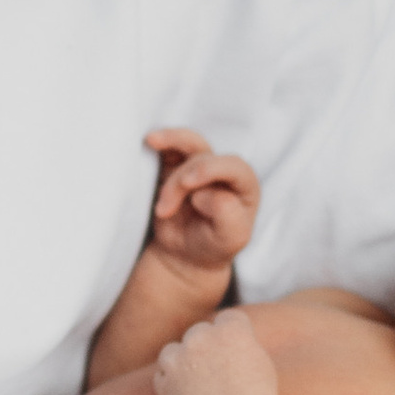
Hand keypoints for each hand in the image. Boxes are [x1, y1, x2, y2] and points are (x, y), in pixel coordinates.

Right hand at [143, 130, 261, 274]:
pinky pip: (169, 146)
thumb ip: (227, 216)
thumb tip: (206, 193)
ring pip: (189, 141)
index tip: (187, 186)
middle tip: (164, 208)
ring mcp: (199, 165)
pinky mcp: (176, 164)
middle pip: (205, 157)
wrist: (185, 253)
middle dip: (180, 180)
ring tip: (150, 141)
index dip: (210, 170)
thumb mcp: (229, 239)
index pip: (234, 167)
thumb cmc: (212, 245)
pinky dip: (160, 142)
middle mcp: (224, 171)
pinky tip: (148, 141)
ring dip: (170, 141)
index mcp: (245, 185)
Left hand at [153, 306, 280, 394]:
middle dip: (205, 347)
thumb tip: (231, 342)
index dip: (232, 335)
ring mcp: (180, 358)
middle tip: (215, 372)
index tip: (234, 352)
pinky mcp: (165, 381)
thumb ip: (243, 345)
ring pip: (173, 350)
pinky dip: (170, 384)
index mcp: (231, 329)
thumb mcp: (261, 363)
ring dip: (181, 362)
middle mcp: (202, 337)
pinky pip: (162, 376)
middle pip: (199, 332)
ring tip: (196, 385)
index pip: (228, 319)